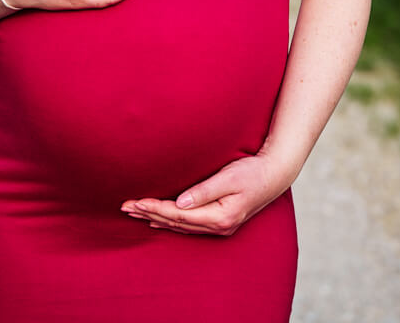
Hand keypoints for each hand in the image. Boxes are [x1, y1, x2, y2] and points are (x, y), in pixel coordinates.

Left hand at [120, 153, 285, 236]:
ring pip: (180, 226)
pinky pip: (188, 225)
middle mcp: (217, 226)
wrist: (274, 175)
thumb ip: (204, 191)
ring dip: (156, 218)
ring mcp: (218, 226)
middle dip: (149, 213)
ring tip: (135, 212)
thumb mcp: (229, 177)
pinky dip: (170, 222)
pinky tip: (158, 219)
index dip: (154, 208)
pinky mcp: (219, 221)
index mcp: (218, 216)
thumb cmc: (252, 172)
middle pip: (175, 223)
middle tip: (125, 207)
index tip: (135, 202)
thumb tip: (180, 204)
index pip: (178, 215)